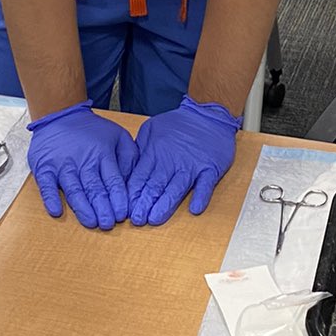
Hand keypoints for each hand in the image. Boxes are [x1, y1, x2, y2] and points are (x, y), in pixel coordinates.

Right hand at [27, 103, 136, 229]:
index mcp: (103, 155)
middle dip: (102, 208)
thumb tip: (133, 181)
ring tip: (91, 222)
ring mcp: (63, 165)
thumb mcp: (118, 136)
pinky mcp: (44, 168)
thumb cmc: (92, 130)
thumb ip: (129, 157)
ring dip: (82, 207)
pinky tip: (56, 211)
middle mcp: (83, 161)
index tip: (122, 214)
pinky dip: (50, 198)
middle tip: (108, 224)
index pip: (113, 181)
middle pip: (94, 188)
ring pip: (73, 189)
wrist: (60, 115)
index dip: (118, 199)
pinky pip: (46, 185)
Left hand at [128, 97, 241, 225]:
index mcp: (156, 152)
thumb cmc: (179, 124)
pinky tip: (195, 208)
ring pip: (177, 188)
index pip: (140, 177)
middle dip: (144, 203)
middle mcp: (172, 161)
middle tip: (137, 219)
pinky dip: (201, 196)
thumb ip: (139, 148)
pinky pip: (206, 185)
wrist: (209, 116)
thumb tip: (127, 167)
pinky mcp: (210, 169)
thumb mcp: (152, 129)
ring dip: (166, 204)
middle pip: (156, 185)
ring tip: (155, 218)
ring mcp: (192, 166)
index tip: (125, 208)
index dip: (132, 194)